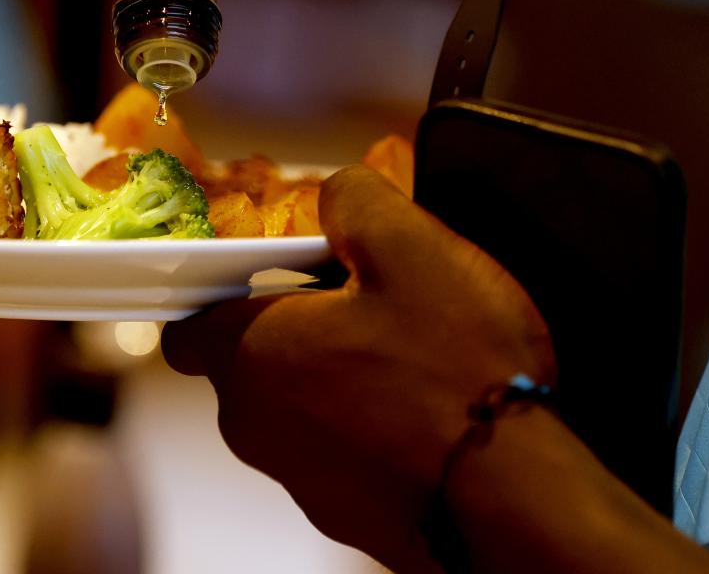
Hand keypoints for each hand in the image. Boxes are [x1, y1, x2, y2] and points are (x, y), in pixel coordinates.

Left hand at [161, 165, 555, 570]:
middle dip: (299, 321)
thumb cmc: (456, 378)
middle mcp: (258, 428)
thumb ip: (354, 201)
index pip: (189, 321)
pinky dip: (374, 421)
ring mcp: (303, 480)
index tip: (266, 264)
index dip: (219, 285)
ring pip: (303, 402)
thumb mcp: (410, 247)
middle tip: (369, 295)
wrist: (520, 505)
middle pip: (253, 357)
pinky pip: (347, 447)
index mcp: (250, 356)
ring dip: (341, 370)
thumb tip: (338, 196)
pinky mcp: (353, 513)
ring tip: (414, 348)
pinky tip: (434, 403)